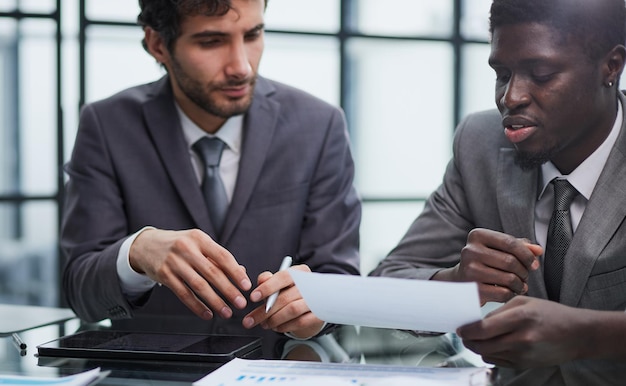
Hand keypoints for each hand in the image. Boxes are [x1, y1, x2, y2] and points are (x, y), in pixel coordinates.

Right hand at [129, 228, 250, 319]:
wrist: (146, 245)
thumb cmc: (179, 245)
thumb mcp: (198, 244)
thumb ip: (218, 258)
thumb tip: (241, 272)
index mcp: (199, 238)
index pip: (222, 256)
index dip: (236, 272)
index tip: (246, 286)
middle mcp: (186, 248)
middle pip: (212, 272)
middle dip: (228, 290)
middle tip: (240, 303)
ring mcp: (173, 262)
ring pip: (198, 285)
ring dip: (215, 301)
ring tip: (226, 312)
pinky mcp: (164, 275)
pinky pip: (183, 294)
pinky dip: (197, 306)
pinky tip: (207, 314)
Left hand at [242, 264, 324, 338]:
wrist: (312, 307)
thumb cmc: (291, 293)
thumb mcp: (279, 284)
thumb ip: (268, 280)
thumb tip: (261, 280)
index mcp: (301, 272)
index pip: (284, 277)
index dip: (267, 287)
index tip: (253, 297)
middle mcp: (311, 284)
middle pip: (285, 297)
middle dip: (264, 311)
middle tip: (251, 320)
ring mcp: (317, 300)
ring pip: (292, 310)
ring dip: (274, 319)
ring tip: (265, 324)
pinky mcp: (319, 315)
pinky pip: (300, 322)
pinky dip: (285, 326)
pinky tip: (277, 328)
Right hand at [433, 228, 541, 303]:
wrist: (461, 280)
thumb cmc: (484, 261)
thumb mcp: (499, 248)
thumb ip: (519, 246)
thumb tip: (538, 250)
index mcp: (477, 236)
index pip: (510, 242)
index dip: (527, 255)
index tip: (534, 264)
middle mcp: (470, 250)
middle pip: (510, 261)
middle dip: (524, 271)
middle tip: (525, 276)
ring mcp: (469, 270)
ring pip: (509, 278)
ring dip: (520, 284)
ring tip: (519, 285)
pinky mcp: (473, 289)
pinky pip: (502, 293)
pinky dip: (511, 294)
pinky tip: (510, 292)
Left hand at [457, 296, 589, 367]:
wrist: (578, 334)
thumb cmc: (551, 314)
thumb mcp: (524, 302)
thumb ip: (499, 311)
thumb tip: (477, 321)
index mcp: (521, 318)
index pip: (484, 328)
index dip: (467, 330)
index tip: (460, 328)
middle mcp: (522, 338)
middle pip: (482, 345)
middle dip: (468, 340)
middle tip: (464, 334)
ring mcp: (524, 354)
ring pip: (487, 355)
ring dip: (478, 348)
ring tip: (477, 338)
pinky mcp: (524, 365)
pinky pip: (498, 361)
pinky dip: (490, 354)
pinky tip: (494, 344)